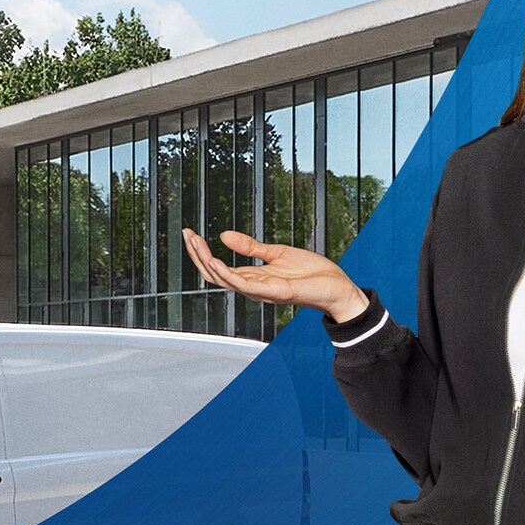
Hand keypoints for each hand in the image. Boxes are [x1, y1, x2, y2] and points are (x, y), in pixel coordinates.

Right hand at [181, 227, 368, 322]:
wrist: (337, 287)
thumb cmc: (311, 274)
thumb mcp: (276, 253)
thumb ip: (251, 247)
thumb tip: (224, 235)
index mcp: (253, 278)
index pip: (218, 268)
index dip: (201, 252)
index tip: (190, 233)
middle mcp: (253, 288)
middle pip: (215, 274)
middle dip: (197, 254)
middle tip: (186, 234)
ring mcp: (262, 291)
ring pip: (224, 280)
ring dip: (206, 261)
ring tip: (195, 242)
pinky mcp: (274, 291)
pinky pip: (244, 285)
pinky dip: (227, 274)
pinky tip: (215, 261)